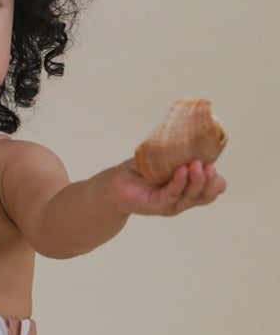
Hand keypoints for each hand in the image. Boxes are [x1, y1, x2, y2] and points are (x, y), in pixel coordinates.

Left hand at [111, 158, 226, 216]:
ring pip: (191, 196)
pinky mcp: (157, 206)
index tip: (214, 165)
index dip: (217, 182)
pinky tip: (181, 171)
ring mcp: (171, 205)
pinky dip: (179, 182)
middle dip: (210, 181)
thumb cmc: (143, 169)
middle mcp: (184, 199)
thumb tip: (195, 128)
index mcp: (190, 189)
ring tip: (195, 164)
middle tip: (209, 166)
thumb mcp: (167, 158)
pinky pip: (172, 194)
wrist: (117, 183)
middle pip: (205, 196)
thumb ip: (182, 150)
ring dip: (196, 181)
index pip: (212, 190)